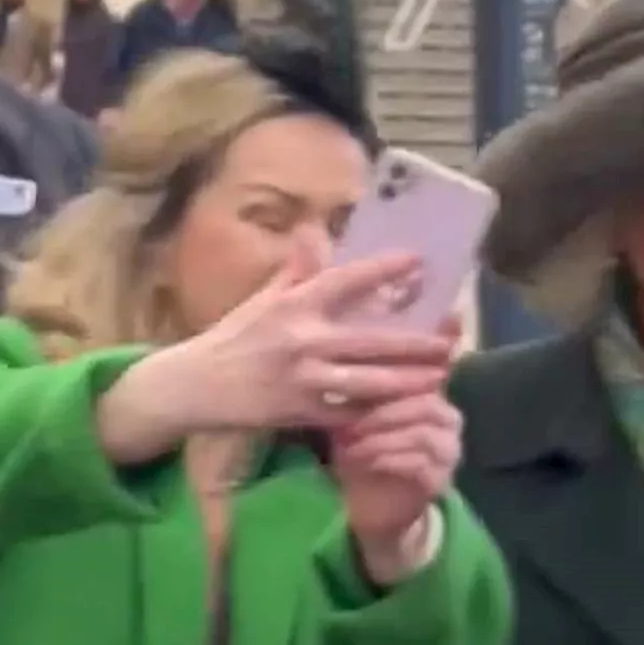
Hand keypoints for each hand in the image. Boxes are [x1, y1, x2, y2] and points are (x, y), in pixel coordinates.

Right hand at [98, 236, 454, 462]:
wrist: (194, 386)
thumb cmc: (233, 337)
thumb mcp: (262, 299)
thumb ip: (296, 271)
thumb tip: (316, 232)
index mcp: (294, 305)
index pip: (346, 281)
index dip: (384, 270)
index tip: (418, 262)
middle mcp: (301, 340)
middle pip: (372, 340)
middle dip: (415, 342)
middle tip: (448, 339)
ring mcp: (303, 379)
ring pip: (368, 382)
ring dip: (407, 380)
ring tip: (438, 375)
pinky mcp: (300, 412)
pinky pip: (348, 412)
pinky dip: (375, 410)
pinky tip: (402, 406)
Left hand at [331, 390, 462, 583]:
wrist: (372, 506)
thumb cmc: (364, 453)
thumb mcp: (356, 419)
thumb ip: (360, 396)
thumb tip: (348, 373)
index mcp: (432, 397)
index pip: (422, 378)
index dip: (390, 382)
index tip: (354, 388)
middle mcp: (449, 422)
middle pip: (428, 405)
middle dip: (385, 414)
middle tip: (352, 424)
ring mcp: (449, 452)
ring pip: (423, 435)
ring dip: (383, 439)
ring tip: (353, 446)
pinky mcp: (441, 480)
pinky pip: (420, 465)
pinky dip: (390, 460)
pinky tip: (368, 462)